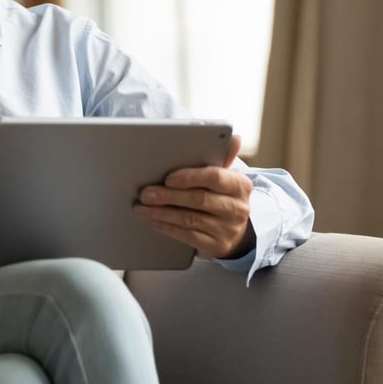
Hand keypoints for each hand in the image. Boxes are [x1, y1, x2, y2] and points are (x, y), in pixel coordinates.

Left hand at [134, 134, 255, 259]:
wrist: (235, 232)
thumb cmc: (222, 198)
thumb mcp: (225, 178)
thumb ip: (222, 158)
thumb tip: (233, 137)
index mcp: (240, 185)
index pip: (215, 177)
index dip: (190, 177)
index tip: (168, 178)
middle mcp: (237, 208)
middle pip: (199, 199)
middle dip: (168, 196)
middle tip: (145, 193)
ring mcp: (228, 229)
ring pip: (190, 219)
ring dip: (161, 212)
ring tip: (142, 207)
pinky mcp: (217, 246)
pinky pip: (187, 236)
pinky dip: (167, 227)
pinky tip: (153, 220)